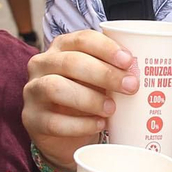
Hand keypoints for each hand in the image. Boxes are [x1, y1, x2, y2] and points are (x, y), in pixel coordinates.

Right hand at [23, 29, 137, 171]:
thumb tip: (139, 73)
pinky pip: (54, 121)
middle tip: (130, 86)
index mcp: (61, 47)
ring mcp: (32, 91)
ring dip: (89, 99)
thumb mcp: (99, 79)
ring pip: (56, 88)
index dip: (106, 48)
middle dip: (104, 73)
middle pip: (70, 62)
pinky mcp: (32, 119)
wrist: (64, 132)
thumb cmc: (86, 96)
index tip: (128, 61)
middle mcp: (42, 64)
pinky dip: (80, 125)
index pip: (82, 39)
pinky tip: (98, 125)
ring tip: (111, 109)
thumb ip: (113, 71)